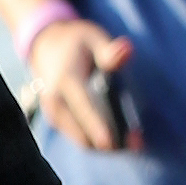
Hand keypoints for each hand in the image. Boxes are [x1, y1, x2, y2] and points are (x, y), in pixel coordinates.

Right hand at [26, 20, 141, 151]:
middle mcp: (56, 102)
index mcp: (66, 80)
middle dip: (111, 142)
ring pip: (82, 140)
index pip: (83, 106)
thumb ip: (109, 50)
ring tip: (135, 142)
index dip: (96, 126)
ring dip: (108, 145)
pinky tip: (123, 140)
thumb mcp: (94, 39)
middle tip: (138, 143)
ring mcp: (54, 115)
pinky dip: (100, 141)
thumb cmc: (77, 43)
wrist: (47, 48)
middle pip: (82, 132)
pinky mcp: (58, 122)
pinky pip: (80, 138)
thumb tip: (126, 50)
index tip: (109, 143)